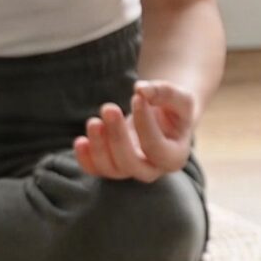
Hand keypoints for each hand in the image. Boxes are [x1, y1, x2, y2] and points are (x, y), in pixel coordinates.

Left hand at [76, 80, 195, 180]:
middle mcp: (152, 169)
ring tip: (94, 121)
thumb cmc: (173, 108)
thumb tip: (140, 89)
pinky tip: (81, 141)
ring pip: (111, 169)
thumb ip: (165, 92)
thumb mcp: (180, 97)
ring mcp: (130, 170)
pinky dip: (85, 159)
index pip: (156, 148)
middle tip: (108, 108)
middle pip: (131, 164)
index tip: (136, 97)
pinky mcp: (112, 166)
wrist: (162, 117)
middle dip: (117, 137)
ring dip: (98, 147)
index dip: (144, 124)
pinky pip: (96, 170)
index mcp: (174, 157)